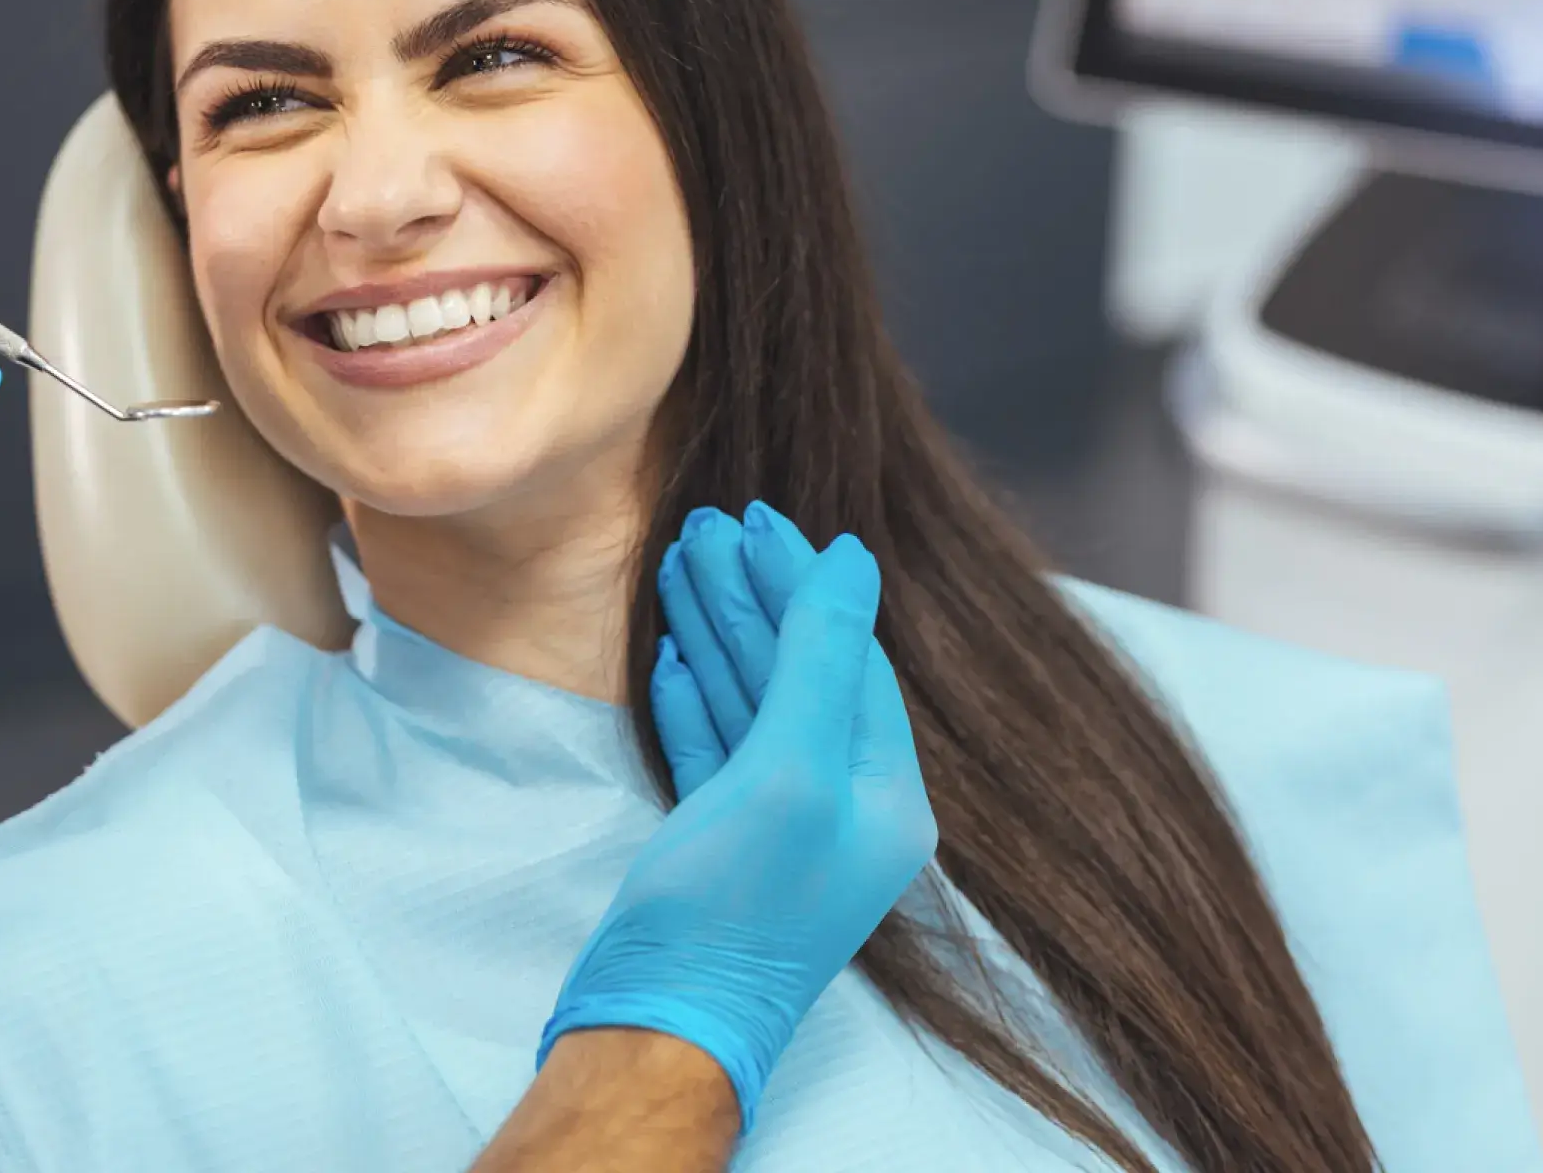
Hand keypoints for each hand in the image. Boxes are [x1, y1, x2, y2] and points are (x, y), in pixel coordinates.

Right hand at [539, 504, 935, 1130]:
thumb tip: (853, 560)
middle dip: (752, 595)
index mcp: (883, 793)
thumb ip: (819, 658)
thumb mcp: (789, 768)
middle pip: (797, 671)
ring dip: (717, 630)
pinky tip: (670, 650)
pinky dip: (692, 694)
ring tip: (681, 558)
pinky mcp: (719, 844)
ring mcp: (778, 827)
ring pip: (751, 702)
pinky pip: (715, 747)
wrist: (659, 1023)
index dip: (805, 583)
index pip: (850, 657)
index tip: (762, 518)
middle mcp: (841, 807)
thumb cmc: (731, 905)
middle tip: (709, 522)